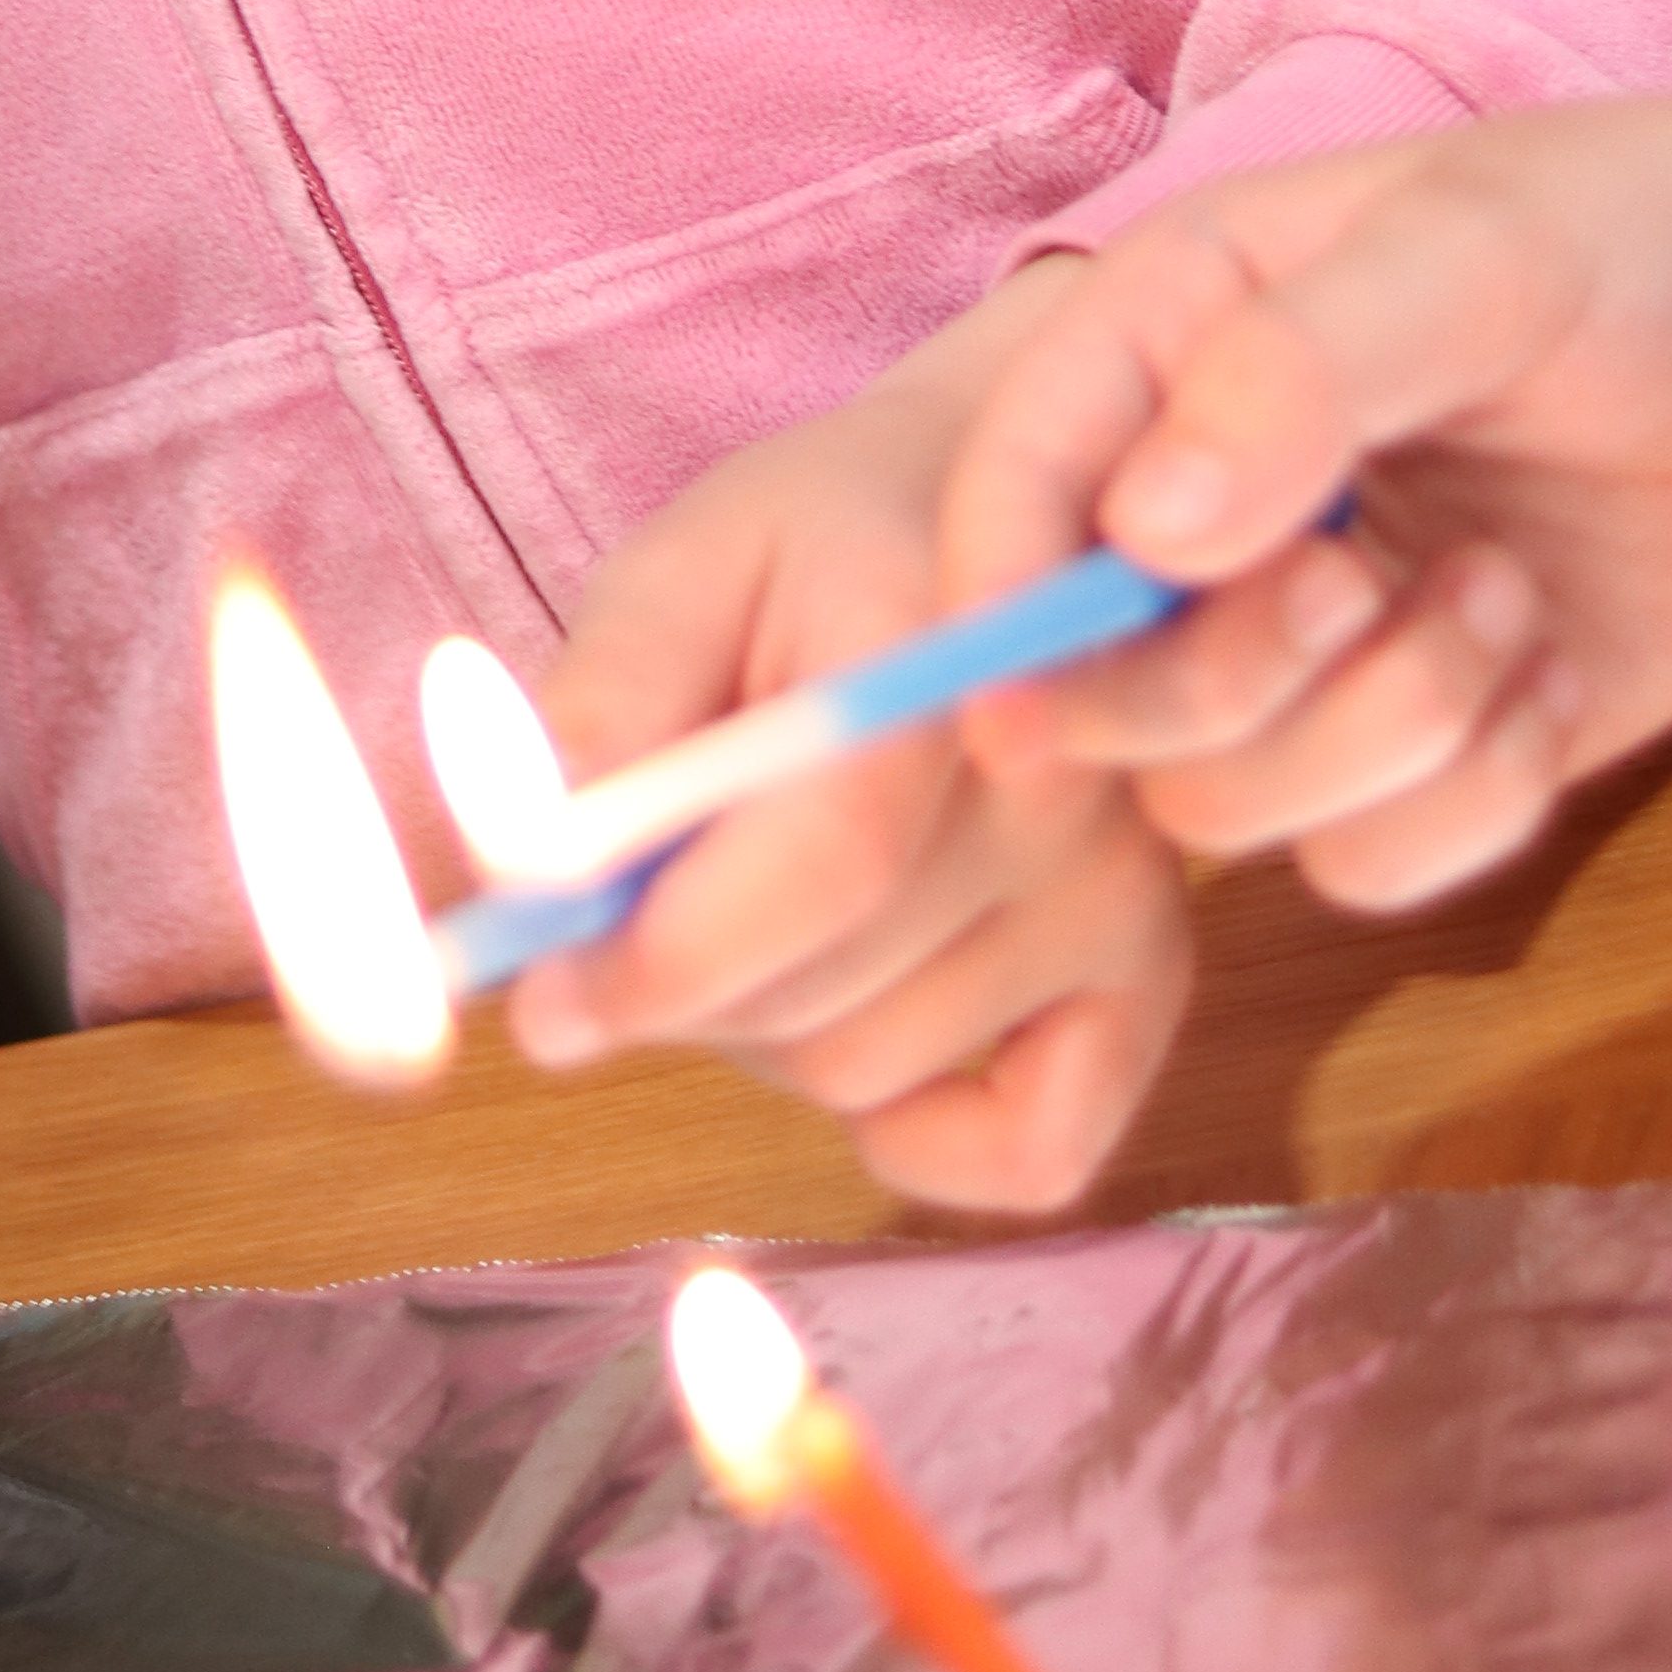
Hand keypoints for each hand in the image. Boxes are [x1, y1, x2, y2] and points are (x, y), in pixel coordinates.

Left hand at [496, 270, 1197, 1215]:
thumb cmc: (816, 544)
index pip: (828, 861)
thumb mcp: (681, 567)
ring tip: (758, 895)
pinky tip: (857, 1020)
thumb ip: (602, 706)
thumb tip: (520, 867)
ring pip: (875, 1071)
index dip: (666, 954)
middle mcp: (1064, 781)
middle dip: (682, 981)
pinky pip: (1032, 1151)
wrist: (999, 519)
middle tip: (640, 898)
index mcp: (949, 648)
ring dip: (768, 1026)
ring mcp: (1123, 886)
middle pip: (830, 993)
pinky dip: (919, 1137)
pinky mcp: (1150, 972)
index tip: (545, 996)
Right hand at [937, 0, 1671, 911]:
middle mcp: (1208, 501)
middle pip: (1090, 690)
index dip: (990, 599)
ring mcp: (1310, 637)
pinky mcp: (1418, 744)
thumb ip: (1305, 372)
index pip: (1008, 484)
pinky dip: (1465, 801)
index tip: (1021, 684)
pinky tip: (1551, 673)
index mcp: (1172, 340)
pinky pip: (1366, 866)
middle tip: (1353, 588)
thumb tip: (1147, 529)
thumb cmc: (1664, 241)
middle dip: (1220, 678)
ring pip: (1225, 801)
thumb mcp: (1484, 253)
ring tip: (1504, 603)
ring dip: (1377, 732)